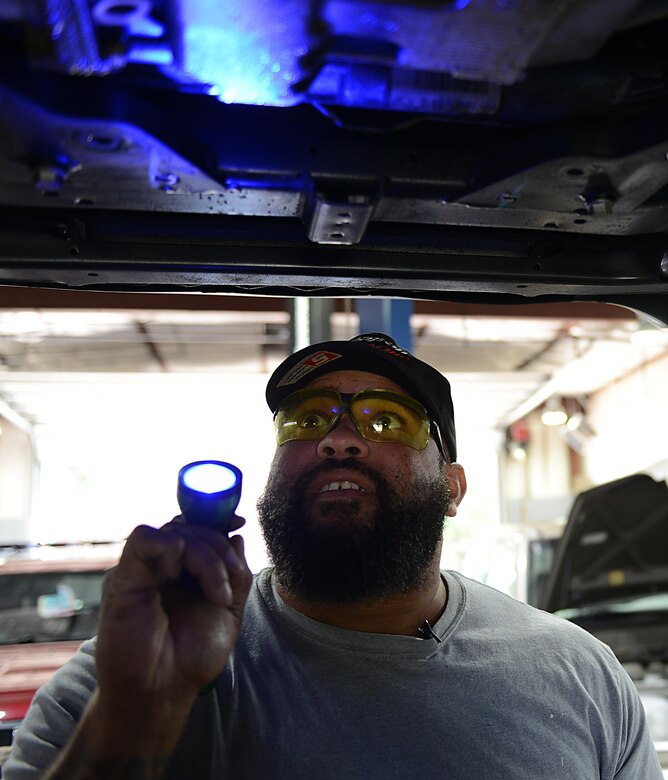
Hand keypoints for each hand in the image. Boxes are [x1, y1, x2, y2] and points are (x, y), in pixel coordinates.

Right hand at [96, 517, 251, 710]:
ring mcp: (142, 570)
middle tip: (227, 588)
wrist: (163, 692)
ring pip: (175, 531)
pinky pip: (144, 538)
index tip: (238, 522)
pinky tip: (179, 576)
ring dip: (206, 557)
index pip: (196, 528)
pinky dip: (171, 548)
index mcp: (183, 572)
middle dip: (220, 551)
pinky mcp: (124, 576)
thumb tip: (237, 536)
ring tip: (216, 594)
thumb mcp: (228, 611)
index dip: (217, 521)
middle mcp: (161, 566)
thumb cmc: (191, 657)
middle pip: (191, 528)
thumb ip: (236, 575)